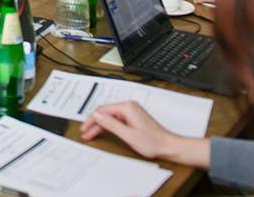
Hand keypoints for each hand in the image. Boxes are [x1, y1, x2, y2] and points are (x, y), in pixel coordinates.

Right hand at [81, 102, 209, 167]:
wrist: (168, 146)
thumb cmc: (153, 142)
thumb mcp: (129, 135)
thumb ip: (112, 125)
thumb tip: (97, 116)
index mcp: (127, 108)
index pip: (102, 111)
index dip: (91, 121)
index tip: (85, 129)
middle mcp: (128, 107)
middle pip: (105, 113)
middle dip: (94, 123)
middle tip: (86, 133)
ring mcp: (131, 112)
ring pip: (109, 117)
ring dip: (100, 126)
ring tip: (91, 135)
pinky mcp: (133, 118)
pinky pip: (116, 120)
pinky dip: (108, 127)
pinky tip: (103, 132)